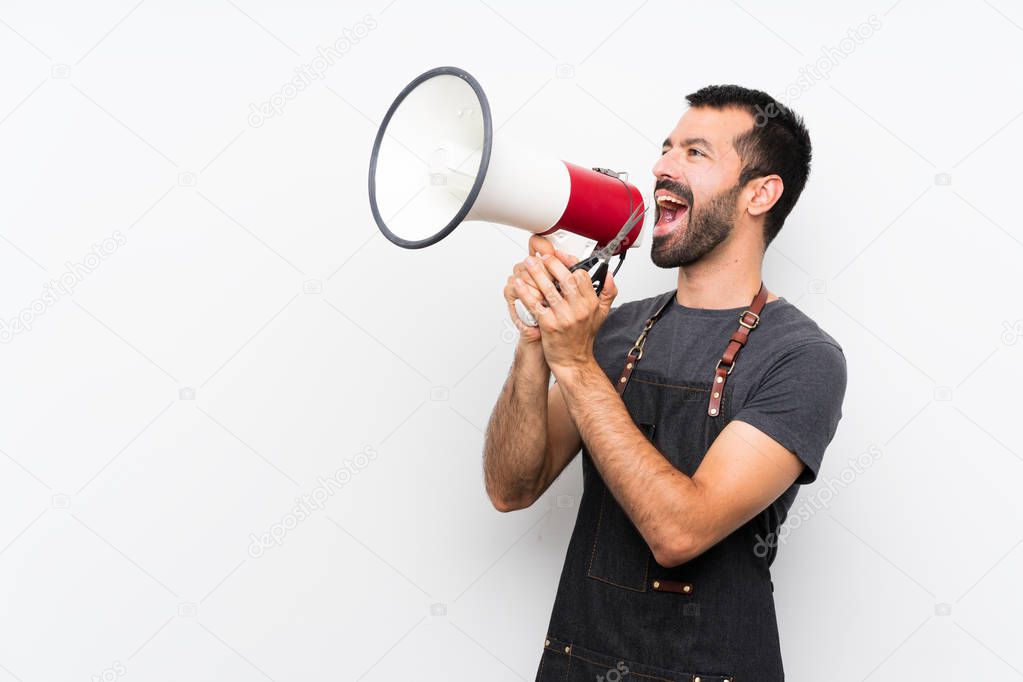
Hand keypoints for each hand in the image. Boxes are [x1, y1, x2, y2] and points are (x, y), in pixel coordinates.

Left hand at [519, 242, 617, 373]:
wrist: (573, 362)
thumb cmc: (582, 338)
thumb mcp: (601, 315)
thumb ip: (607, 293)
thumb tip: (608, 275)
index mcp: (591, 304)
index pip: (582, 276)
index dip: (569, 263)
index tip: (559, 257)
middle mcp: (579, 309)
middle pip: (566, 278)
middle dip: (552, 264)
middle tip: (542, 257)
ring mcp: (564, 317)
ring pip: (549, 289)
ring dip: (537, 273)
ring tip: (528, 263)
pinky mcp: (549, 325)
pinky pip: (535, 305)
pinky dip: (526, 293)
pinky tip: (519, 284)